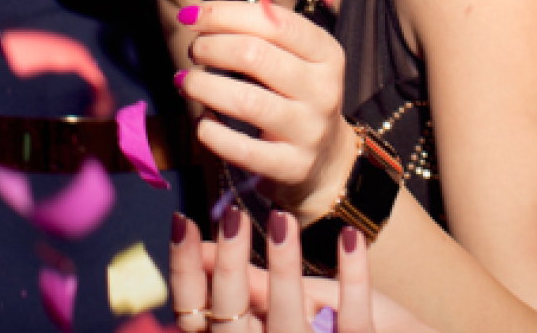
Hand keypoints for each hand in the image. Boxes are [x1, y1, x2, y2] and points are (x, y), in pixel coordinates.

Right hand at [171, 209, 432, 332]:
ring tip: (281, 217)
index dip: (185, 272)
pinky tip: (350, 236)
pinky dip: (353, 277)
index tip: (183, 221)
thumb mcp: (281, 314)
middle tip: (231, 215)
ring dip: (284, 267)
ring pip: (287, 322)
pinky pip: (353, 321)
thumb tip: (202, 244)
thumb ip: (246, 290)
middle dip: (229, 268)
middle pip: (231, 323)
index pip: (195, 318)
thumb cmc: (324, 330)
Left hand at [176, 1, 359, 220]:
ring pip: (247, 101)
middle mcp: (323, 89)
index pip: (275, 22)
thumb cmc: (297, 96)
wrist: (327, 162)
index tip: (191, 14)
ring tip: (185, 81)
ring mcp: (309, 130)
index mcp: (326, 53)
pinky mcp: (292, 166)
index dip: (227, 14)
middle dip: (212, 47)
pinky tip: (201, 122)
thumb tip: (202, 14)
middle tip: (193, 50)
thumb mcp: (296, 59)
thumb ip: (260, 33)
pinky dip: (214, 133)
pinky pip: (244, 150)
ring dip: (205, 86)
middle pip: (257, 55)